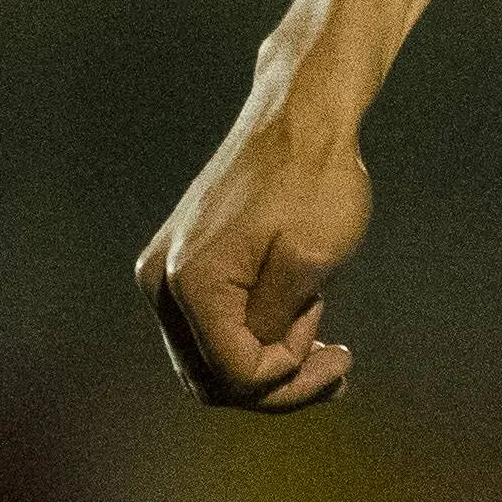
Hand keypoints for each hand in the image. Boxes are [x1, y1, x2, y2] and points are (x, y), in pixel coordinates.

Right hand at [133, 65, 372, 413]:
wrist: (301, 116)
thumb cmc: (315, 180)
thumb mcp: (310, 261)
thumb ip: (274, 323)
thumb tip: (251, 366)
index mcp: (190, 283)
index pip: (235, 374)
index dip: (291, 377)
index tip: (338, 344)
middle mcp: (162, 284)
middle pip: (213, 378)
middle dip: (279, 384)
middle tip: (339, 362)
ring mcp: (167, 274)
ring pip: (211, 359)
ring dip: (270, 364)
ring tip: (330, 349)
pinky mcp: (184, 264)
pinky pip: (213, 326)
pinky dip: (257, 338)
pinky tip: (306, 333)